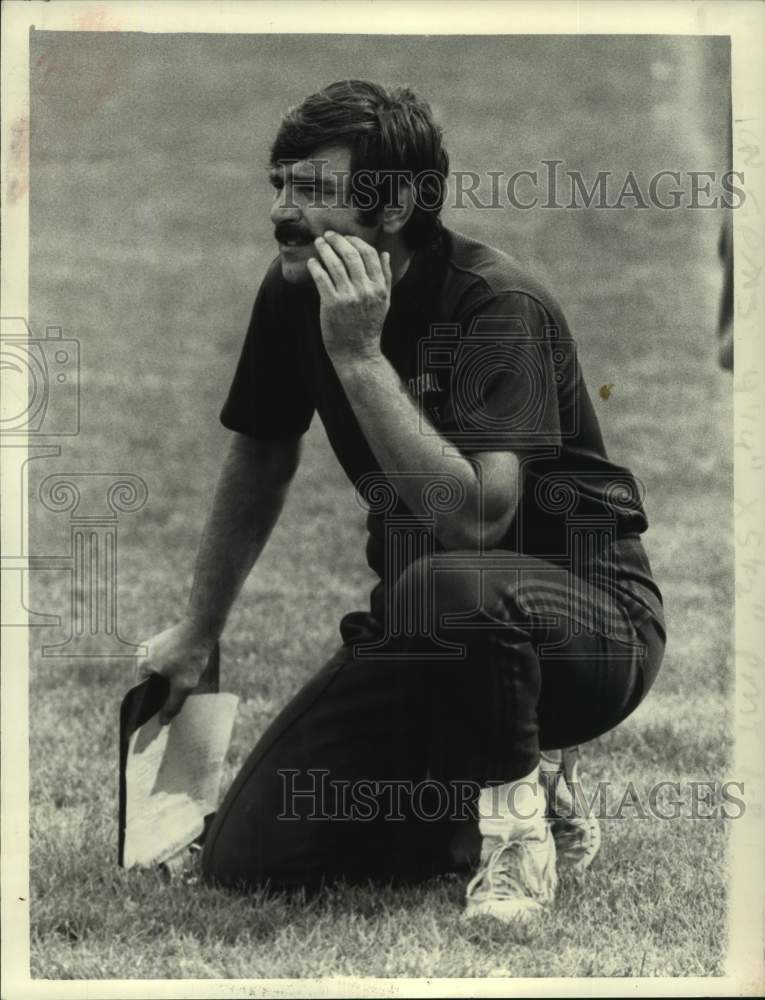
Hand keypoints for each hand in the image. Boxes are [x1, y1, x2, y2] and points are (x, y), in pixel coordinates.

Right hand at [136, 619, 217, 723]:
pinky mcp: (160, 640)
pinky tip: (184, 670)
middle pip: (149, 681)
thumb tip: (162, 722)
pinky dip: (171, 667)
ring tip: (182, 682)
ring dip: (168, 678)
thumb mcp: (183, 686)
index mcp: (141, 664)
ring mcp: (150, 645)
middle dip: (161, 690)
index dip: (151, 703)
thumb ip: (172, 706)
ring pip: (157, 670)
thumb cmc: (191, 656)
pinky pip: (162, 660)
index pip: (142, 691)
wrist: (202, 627)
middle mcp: (142, 653)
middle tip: (175, 697)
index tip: (161, 710)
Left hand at [306, 231, 391, 366]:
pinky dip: (315, 266)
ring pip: (334, 263)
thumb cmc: (369, 326)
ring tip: (319, 244)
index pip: (369, 254)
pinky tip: (312, 262)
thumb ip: (385, 277)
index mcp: (379, 287)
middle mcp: (365, 290)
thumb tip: (385, 253)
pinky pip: (321, 278)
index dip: (355, 241)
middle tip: (328, 235)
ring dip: (324, 249)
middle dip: (337, 240)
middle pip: (351, 255)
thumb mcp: (384, 302)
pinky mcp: (332, 304)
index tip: (345, 237)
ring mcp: (348, 297)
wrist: (357, 351)